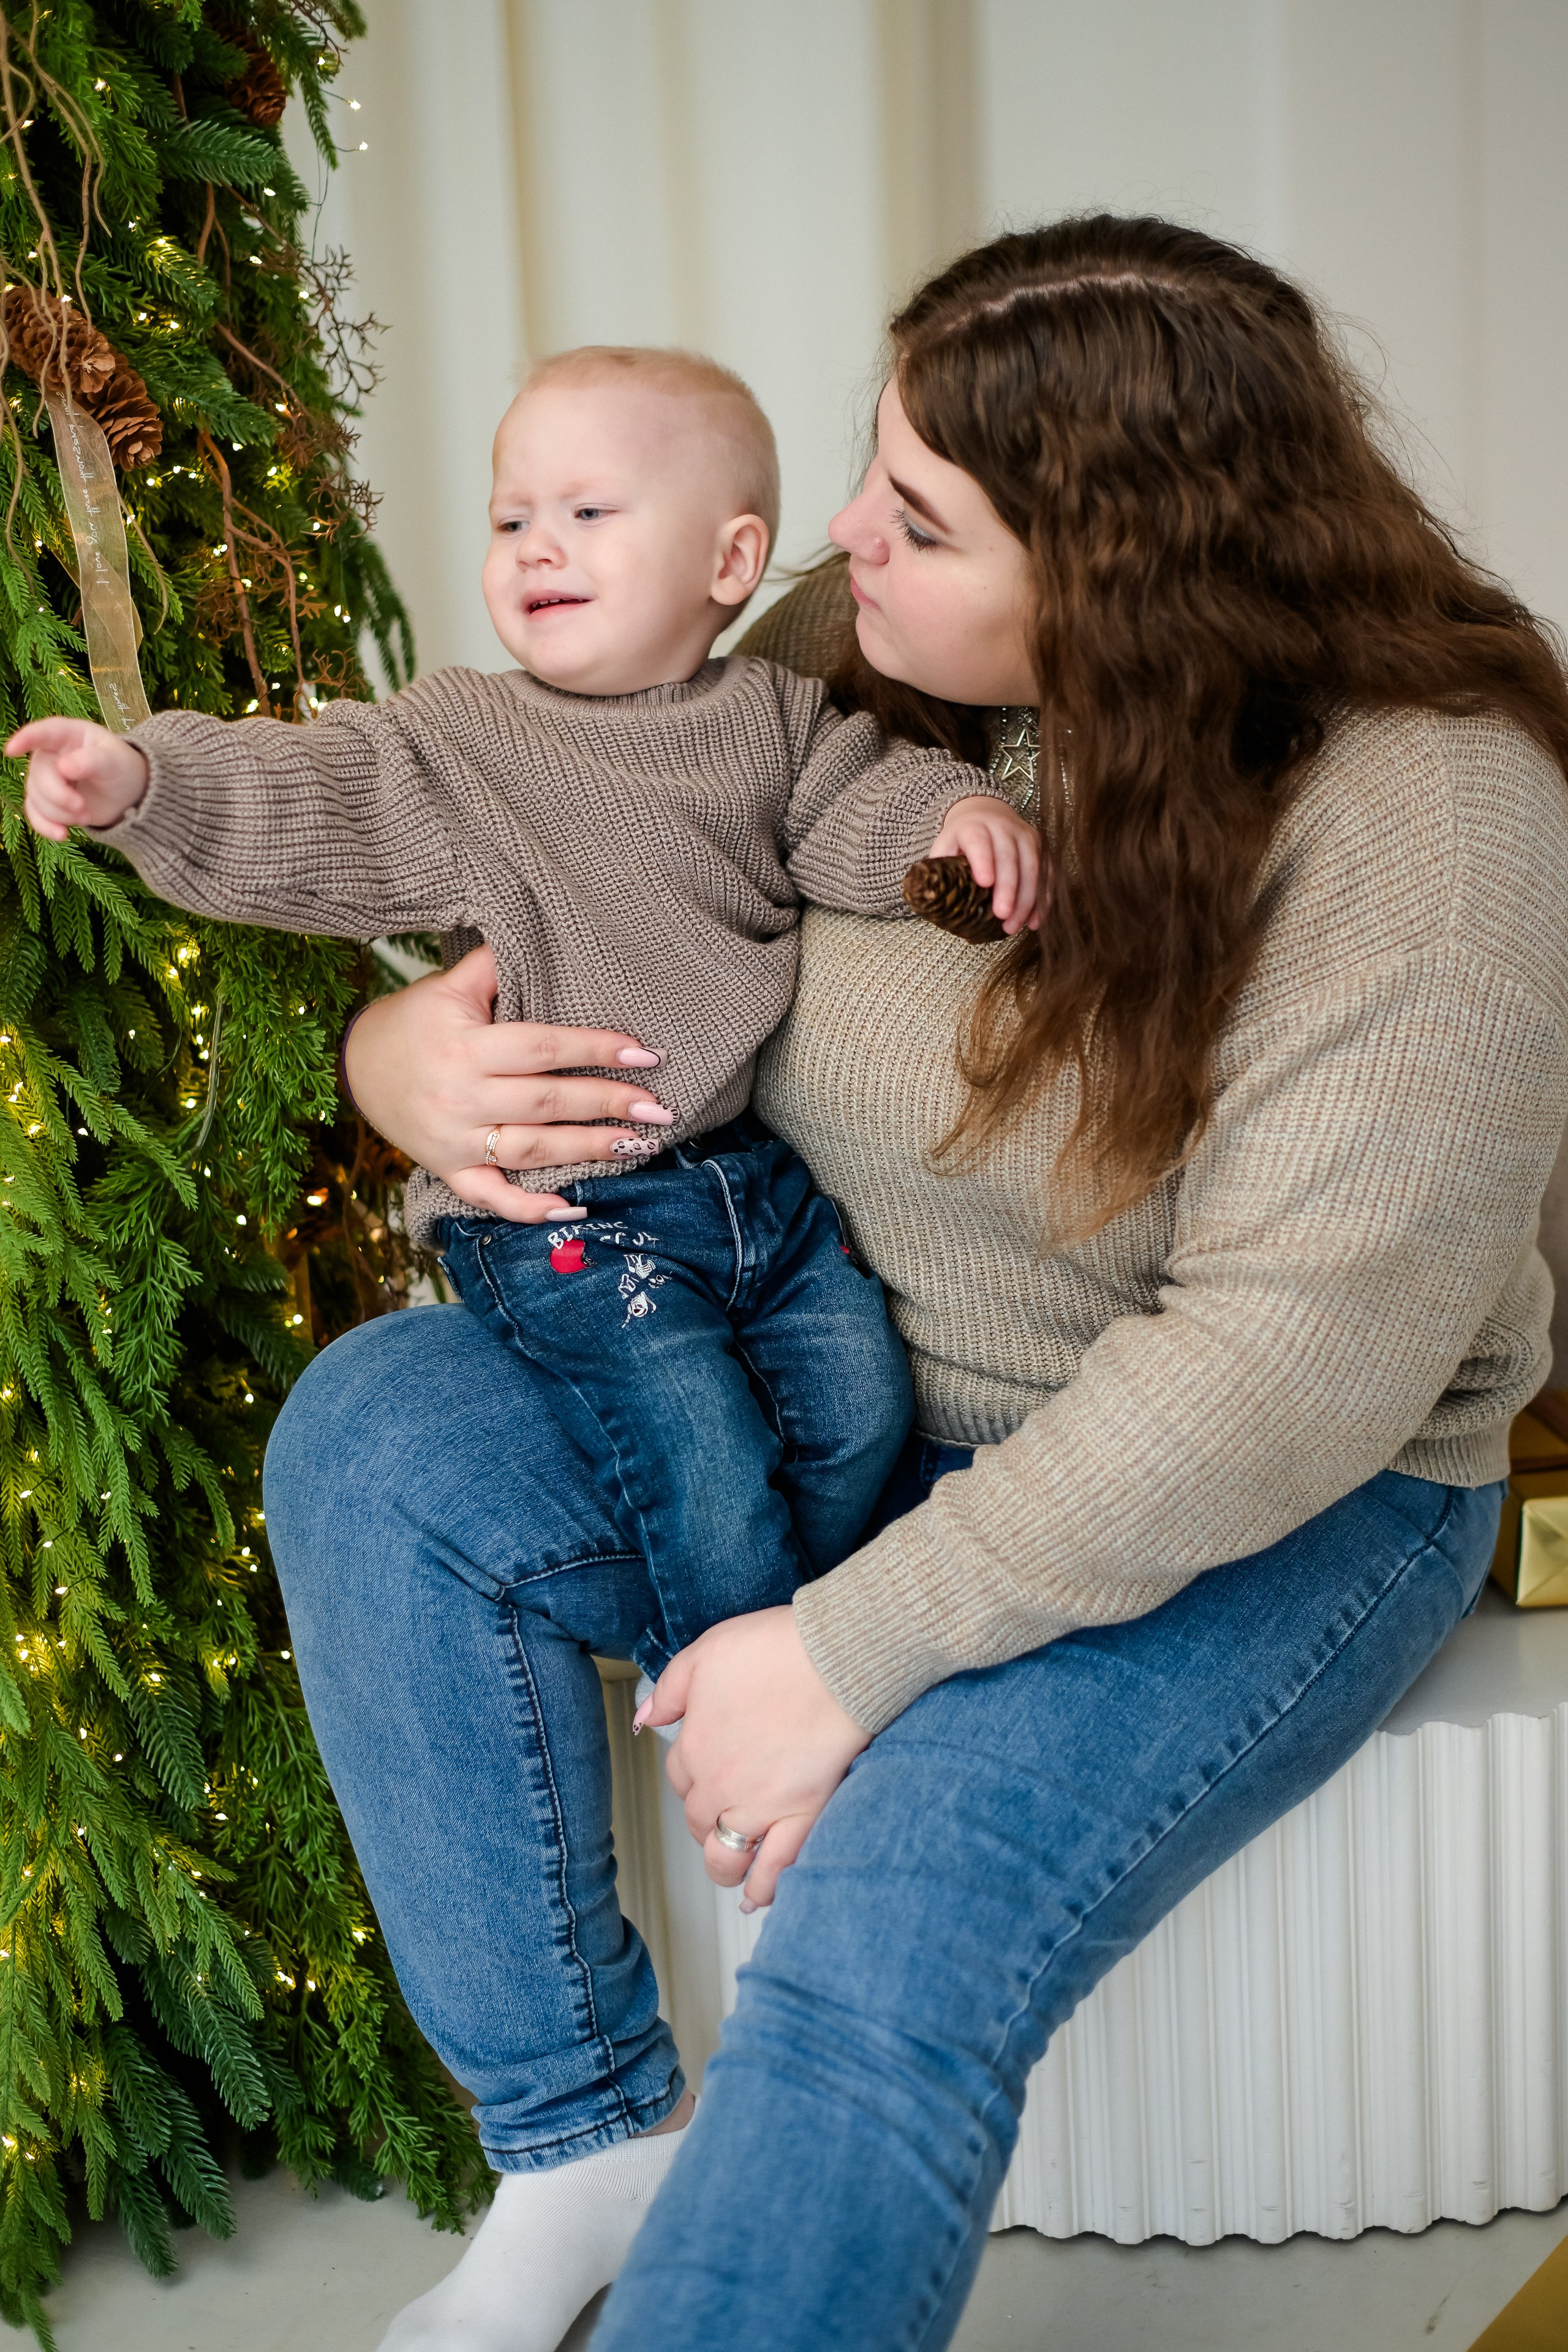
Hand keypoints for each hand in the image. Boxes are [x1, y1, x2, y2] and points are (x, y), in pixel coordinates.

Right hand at [9, 716, 148, 840]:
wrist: (126, 794)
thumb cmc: (121, 768)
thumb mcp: (114, 761)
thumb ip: (92, 761)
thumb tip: (63, 767)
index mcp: (67, 735)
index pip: (43, 733)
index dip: (26, 739)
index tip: (11, 750)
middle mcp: (50, 755)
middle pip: (39, 776)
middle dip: (59, 796)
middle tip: (83, 807)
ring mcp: (45, 778)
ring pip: (37, 798)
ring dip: (62, 813)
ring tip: (87, 814)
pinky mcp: (46, 801)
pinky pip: (35, 814)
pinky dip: (47, 827)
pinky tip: (63, 835)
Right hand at [345, 942, 676, 1221]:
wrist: (353, 1067)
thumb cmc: (412, 1021)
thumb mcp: (448, 985)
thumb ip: (496, 965)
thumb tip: (544, 933)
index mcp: (466, 1047)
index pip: (542, 1048)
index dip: (595, 1050)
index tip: (643, 1054)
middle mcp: (461, 1097)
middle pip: (546, 1102)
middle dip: (607, 1103)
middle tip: (658, 1107)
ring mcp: (454, 1140)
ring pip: (531, 1149)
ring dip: (588, 1150)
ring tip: (638, 1144)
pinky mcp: (448, 1170)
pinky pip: (491, 1197)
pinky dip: (530, 1208)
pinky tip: (573, 1208)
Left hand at [645, 1606, 870, 1910]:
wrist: (837, 1659)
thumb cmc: (778, 1648)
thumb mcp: (707, 1651)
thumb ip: (671, 1688)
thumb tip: (646, 1718)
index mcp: (695, 1744)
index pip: (678, 1776)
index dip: (692, 1775)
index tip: (708, 1770)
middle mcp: (720, 1783)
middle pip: (697, 1819)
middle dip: (705, 1819)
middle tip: (724, 1811)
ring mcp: (761, 1806)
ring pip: (725, 1856)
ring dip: (723, 1864)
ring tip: (732, 1866)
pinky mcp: (802, 1817)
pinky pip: (776, 1868)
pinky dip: (764, 1888)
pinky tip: (758, 1896)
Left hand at [928, 793, 1041, 935]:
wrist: (987, 812)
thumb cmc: (962, 839)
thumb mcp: (945, 846)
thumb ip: (938, 867)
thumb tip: (928, 898)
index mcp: (974, 826)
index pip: (979, 842)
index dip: (983, 861)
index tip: (984, 883)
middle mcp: (1003, 827)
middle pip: (1009, 857)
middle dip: (1008, 888)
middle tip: (1002, 916)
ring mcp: (1026, 836)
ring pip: (1032, 867)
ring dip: (1026, 900)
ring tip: (1014, 927)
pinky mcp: (1042, 848)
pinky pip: (1047, 875)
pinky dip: (1042, 900)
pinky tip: (1034, 921)